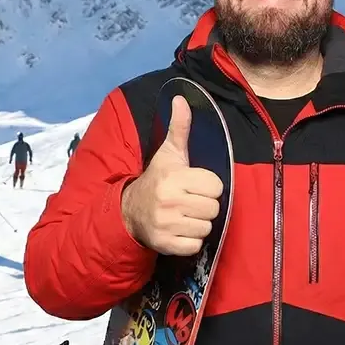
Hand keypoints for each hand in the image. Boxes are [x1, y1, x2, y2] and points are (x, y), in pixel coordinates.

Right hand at [121, 95, 223, 255]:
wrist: (129, 211)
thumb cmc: (156, 180)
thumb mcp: (168, 154)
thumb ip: (179, 128)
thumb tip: (181, 98)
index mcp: (173, 177)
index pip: (215, 186)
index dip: (208, 186)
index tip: (194, 186)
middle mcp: (169, 201)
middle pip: (213, 208)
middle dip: (204, 206)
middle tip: (189, 202)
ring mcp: (166, 224)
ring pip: (206, 227)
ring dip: (198, 224)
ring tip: (184, 216)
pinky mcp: (165, 245)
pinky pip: (195, 245)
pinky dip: (190, 241)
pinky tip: (179, 231)